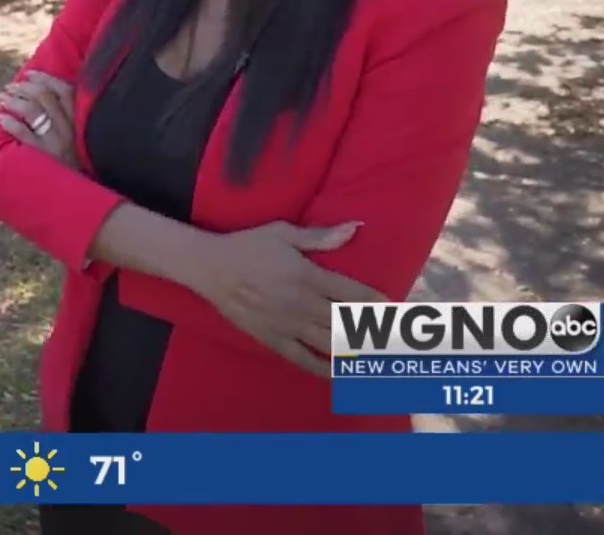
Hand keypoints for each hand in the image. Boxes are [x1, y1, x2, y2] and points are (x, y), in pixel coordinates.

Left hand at [0, 70, 77, 167]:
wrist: (80, 191)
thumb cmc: (78, 160)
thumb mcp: (81, 135)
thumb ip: (69, 116)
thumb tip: (42, 93)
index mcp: (81, 118)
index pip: (64, 89)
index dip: (44, 79)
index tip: (28, 74)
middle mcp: (71, 127)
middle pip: (45, 96)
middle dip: (24, 88)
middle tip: (10, 87)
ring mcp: (58, 142)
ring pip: (33, 111)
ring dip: (15, 101)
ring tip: (3, 98)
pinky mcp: (46, 156)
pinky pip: (25, 134)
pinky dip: (12, 123)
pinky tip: (3, 118)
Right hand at [190, 221, 385, 375]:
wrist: (210, 268)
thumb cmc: (248, 246)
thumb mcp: (283, 233)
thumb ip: (321, 236)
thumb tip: (356, 228)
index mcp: (309, 277)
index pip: (353, 295)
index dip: (377, 304)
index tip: (393, 311)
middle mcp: (303, 304)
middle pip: (348, 324)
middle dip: (373, 333)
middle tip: (394, 341)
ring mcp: (288, 325)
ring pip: (330, 345)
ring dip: (356, 353)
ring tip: (377, 359)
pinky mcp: (272, 339)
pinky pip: (302, 359)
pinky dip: (323, 369)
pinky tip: (341, 375)